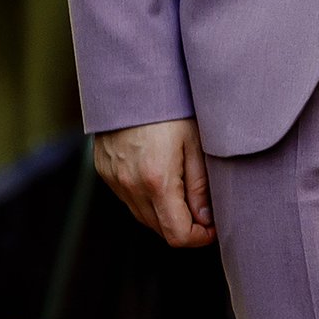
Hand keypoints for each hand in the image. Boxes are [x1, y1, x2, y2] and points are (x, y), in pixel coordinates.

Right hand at [94, 118, 215, 248]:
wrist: (131, 80)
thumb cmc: (169, 106)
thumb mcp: (196, 142)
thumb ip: (200, 185)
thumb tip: (206, 218)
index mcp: (157, 181)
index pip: (177, 235)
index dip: (199, 238)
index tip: (213, 227)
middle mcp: (131, 186)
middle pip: (159, 229)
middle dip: (184, 225)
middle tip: (203, 208)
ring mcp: (114, 180)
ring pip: (142, 216)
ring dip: (164, 213)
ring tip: (183, 189)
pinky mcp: (105, 171)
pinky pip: (128, 198)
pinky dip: (146, 198)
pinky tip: (160, 176)